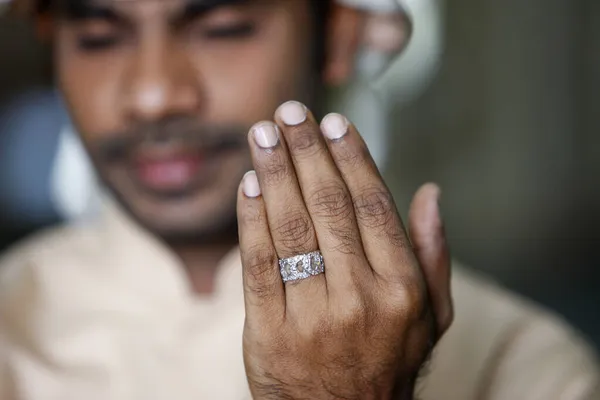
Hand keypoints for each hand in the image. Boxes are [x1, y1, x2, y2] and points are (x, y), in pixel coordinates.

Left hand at [237, 101, 452, 399]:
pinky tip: (247, 184)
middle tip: (289, 112)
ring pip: (290, 227)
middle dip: (306, 151)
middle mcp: (360, 297)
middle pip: (328, 206)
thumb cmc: (389, 362)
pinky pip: (257, 264)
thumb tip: (431, 194)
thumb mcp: (432, 317)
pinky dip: (250, 219)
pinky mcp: (269, 331)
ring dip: (273, 173)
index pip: (373, 205)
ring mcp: (312, 315)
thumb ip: (435, 255)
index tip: (334, 124)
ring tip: (261, 133)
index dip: (352, 158)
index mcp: (402, 288)